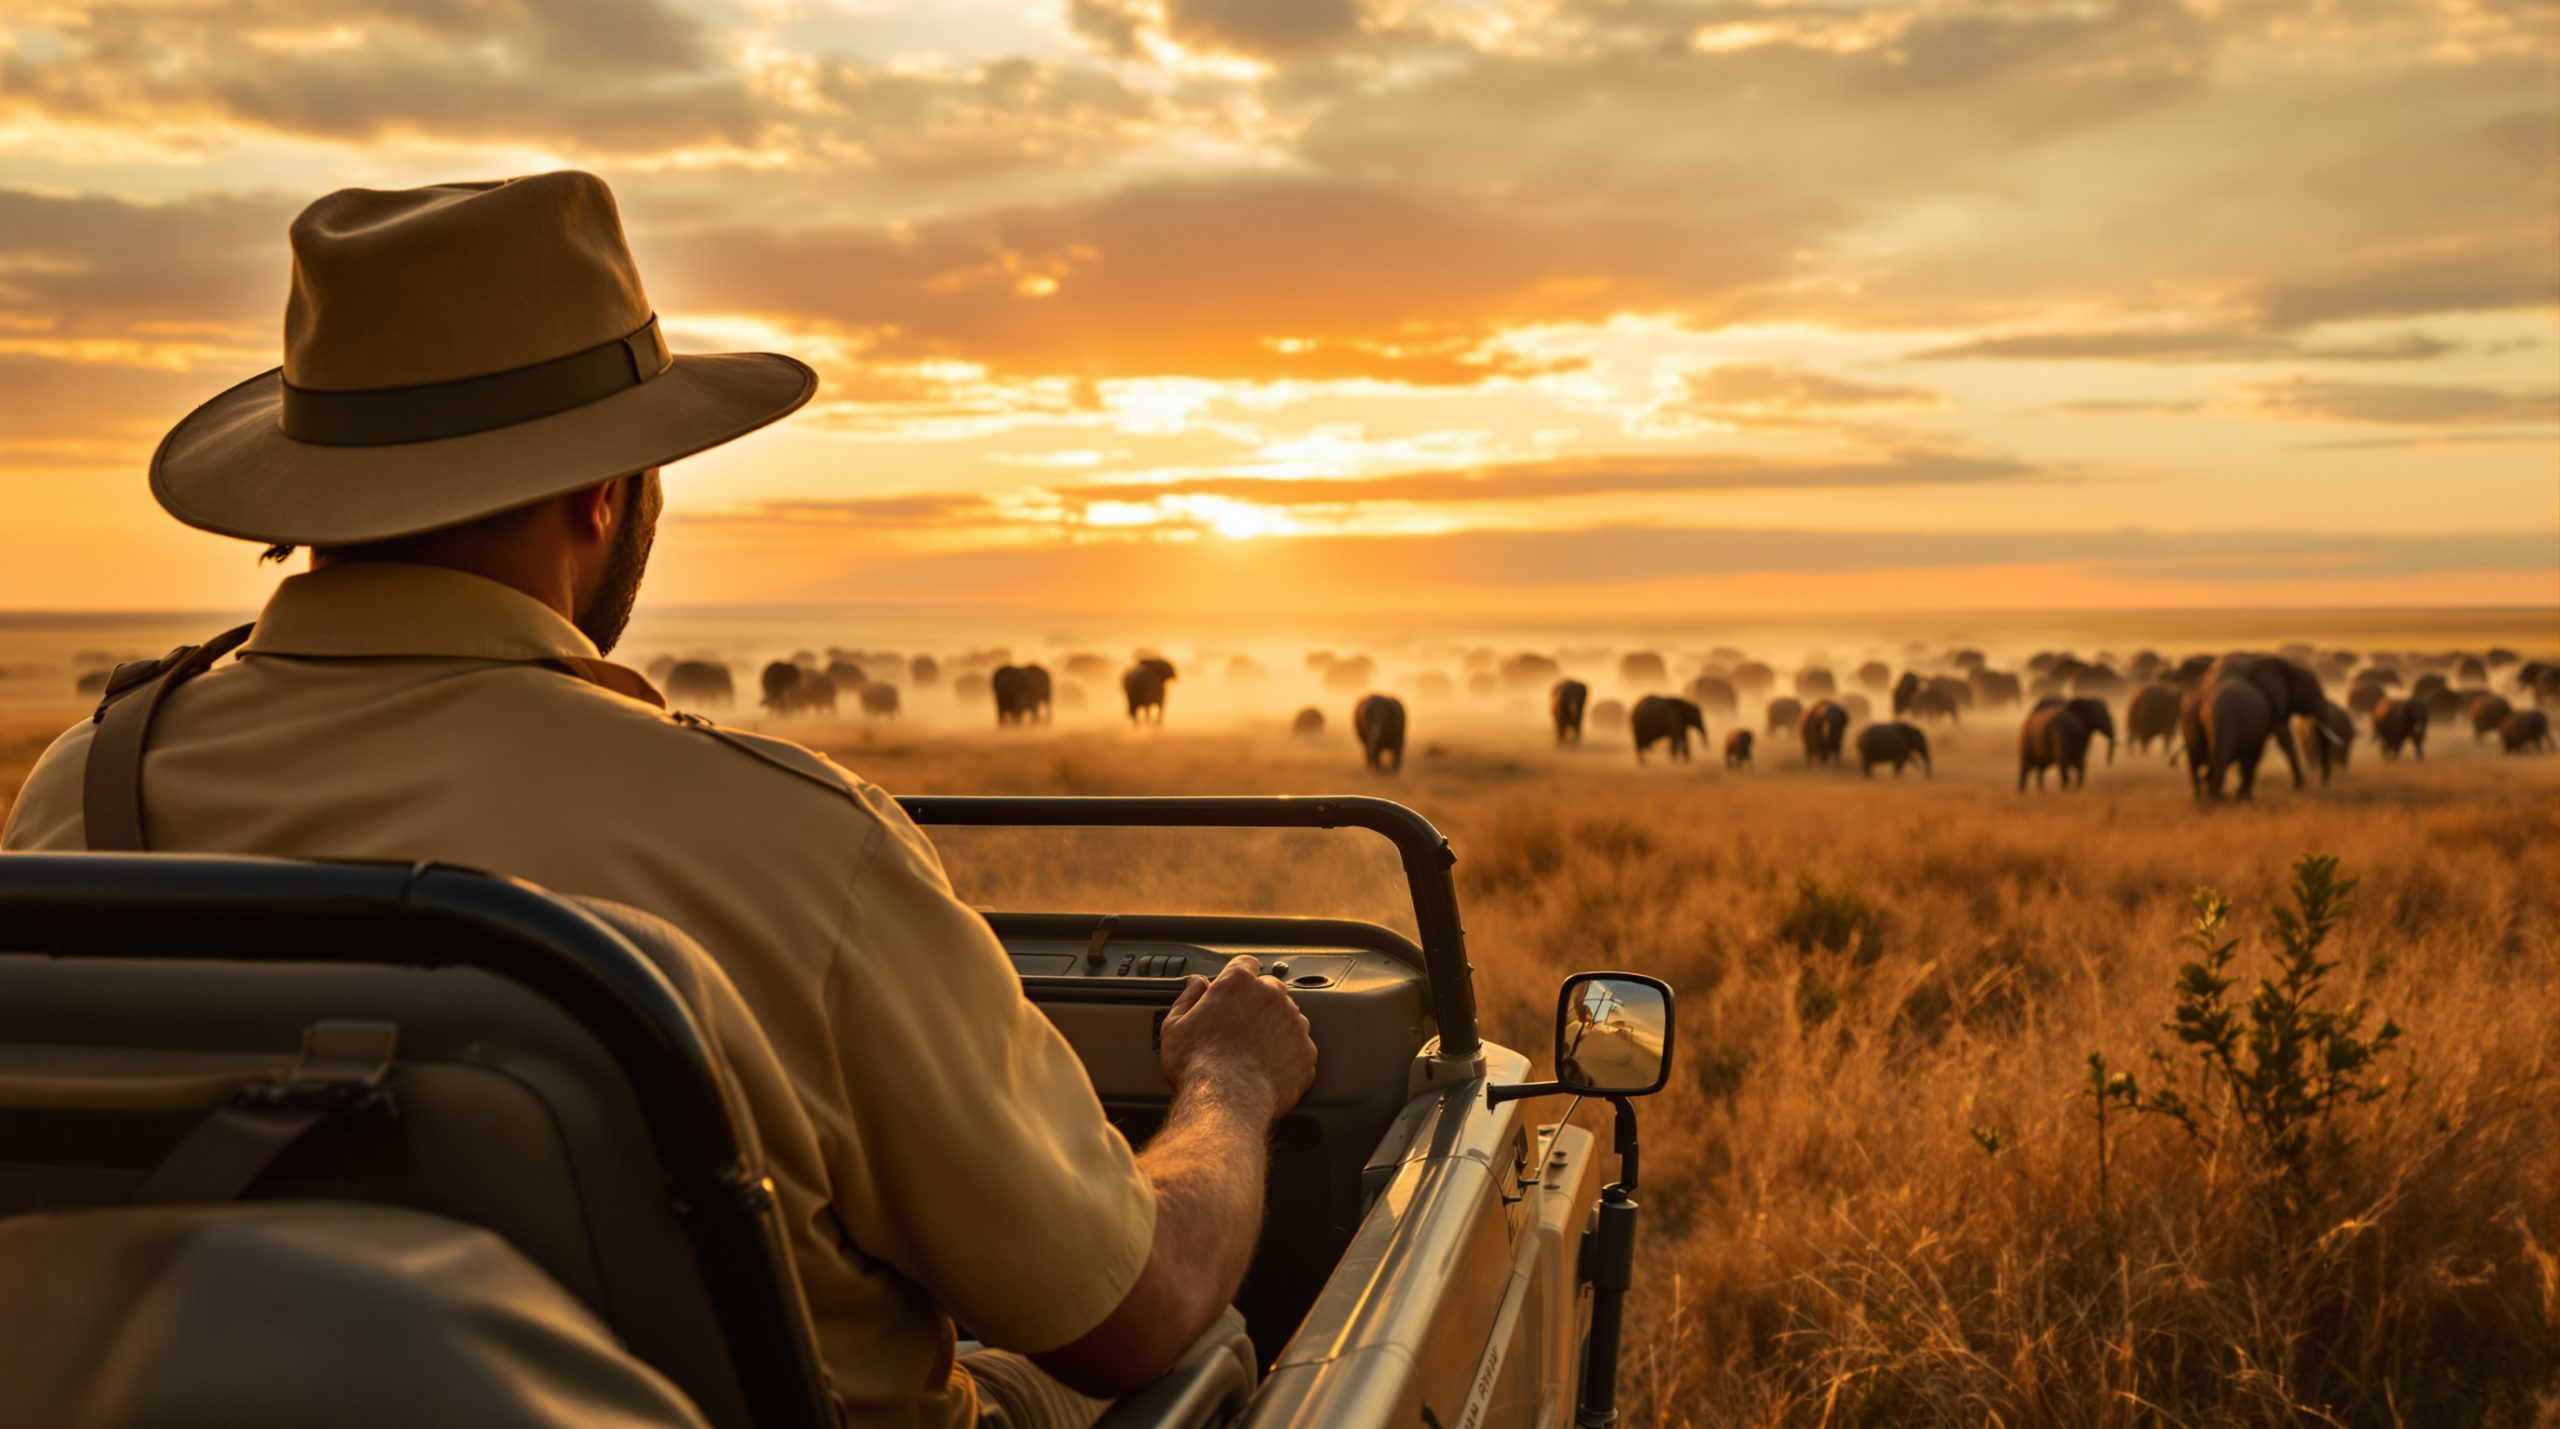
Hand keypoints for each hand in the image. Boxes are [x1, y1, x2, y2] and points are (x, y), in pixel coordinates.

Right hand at [1159, 955, 1317, 1119]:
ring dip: (1276, 1028)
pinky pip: (1300, 1048)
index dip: (1238, 977)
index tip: (1234, 990)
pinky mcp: (1306, 1052)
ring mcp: (1294, 1024)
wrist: (1227, 1101)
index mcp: (1240, 983)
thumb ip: (1188, 998)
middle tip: (1240, 1028)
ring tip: (1254, 1053)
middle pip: (1271, 989)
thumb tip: (1196, 984)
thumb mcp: (1176, 1026)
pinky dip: (1288, 1056)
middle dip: (1258, 1003)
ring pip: (1289, 1017)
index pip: (1245, 964)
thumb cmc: (1198, 1065)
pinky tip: (1268, 1069)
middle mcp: (1272, 997)